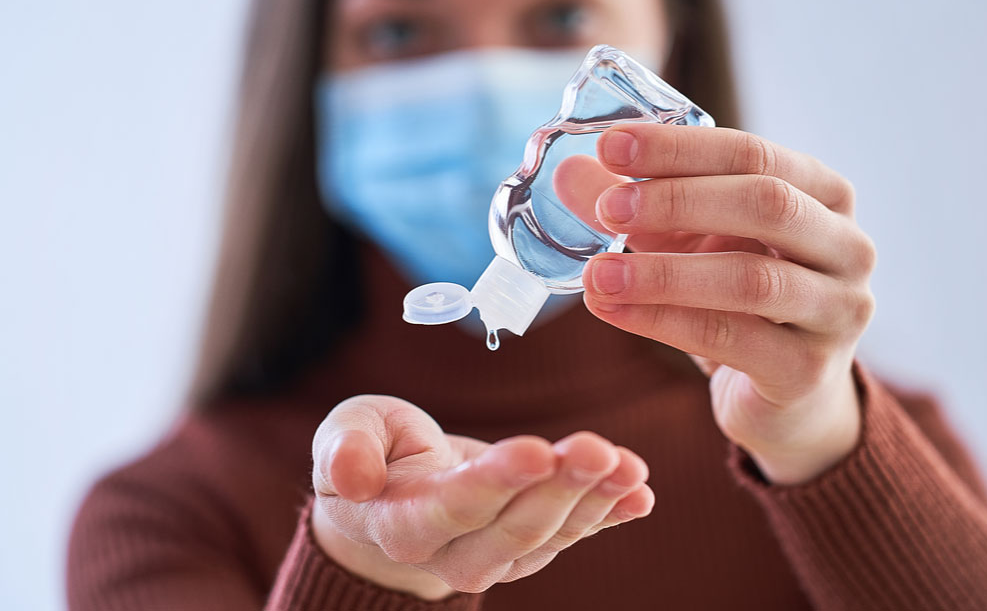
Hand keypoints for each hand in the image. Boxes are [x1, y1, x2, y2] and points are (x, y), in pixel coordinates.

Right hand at [310, 395, 653, 598]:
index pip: (453, 509)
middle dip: (559, 488)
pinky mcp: (528, 544)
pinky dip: (609, 514)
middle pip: (512, 529)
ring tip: (630, 465)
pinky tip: (640, 494)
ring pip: (549, 536)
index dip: (497, 483)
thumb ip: (343, 449)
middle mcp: (451, 552)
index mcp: (401, 522)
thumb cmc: (371, 451)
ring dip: (594, 500)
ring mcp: (495, 555)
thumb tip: (349, 478)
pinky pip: (572, 534)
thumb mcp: (346, 432)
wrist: (391, 494)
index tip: (539, 450)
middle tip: (597, 448)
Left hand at [557, 125, 874, 484]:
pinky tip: (612, 311)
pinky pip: (731, 338)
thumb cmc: (737, 299)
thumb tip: (566, 173)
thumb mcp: (686, 242)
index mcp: (823, 193)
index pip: (753, 153)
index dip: (679, 148)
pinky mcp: (809, 370)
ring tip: (597, 274)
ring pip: (751, 280)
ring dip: (664, 274)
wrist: (784, 394)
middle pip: (766, 203)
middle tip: (606, 209)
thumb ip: (635, 207)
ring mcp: (839, 311)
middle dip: (678, 200)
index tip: (610, 146)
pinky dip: (665, 322)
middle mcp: (847, 246)